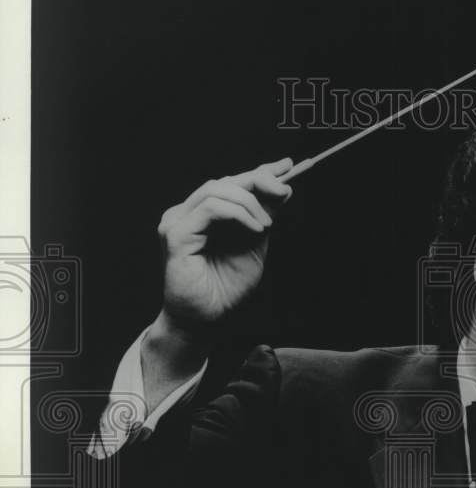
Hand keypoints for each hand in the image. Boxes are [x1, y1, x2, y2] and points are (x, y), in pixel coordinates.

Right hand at [156, 158, 292, 333]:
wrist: (208, 320)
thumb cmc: (226, 288)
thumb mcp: (254, 244)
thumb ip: (263, 216)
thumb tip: (282, 187)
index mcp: (203, 214)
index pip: (231, 183)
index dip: (259, 172)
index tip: (288, 166)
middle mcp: (187, 213)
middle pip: (225, 181)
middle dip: (259, 180)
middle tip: (284, 191)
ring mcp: (177, 222)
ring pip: (216, 189)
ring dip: (249, 202)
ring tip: (266, 225)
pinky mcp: (176, 235)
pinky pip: (210, 208)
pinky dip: (238, 213)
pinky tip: (255, 228)